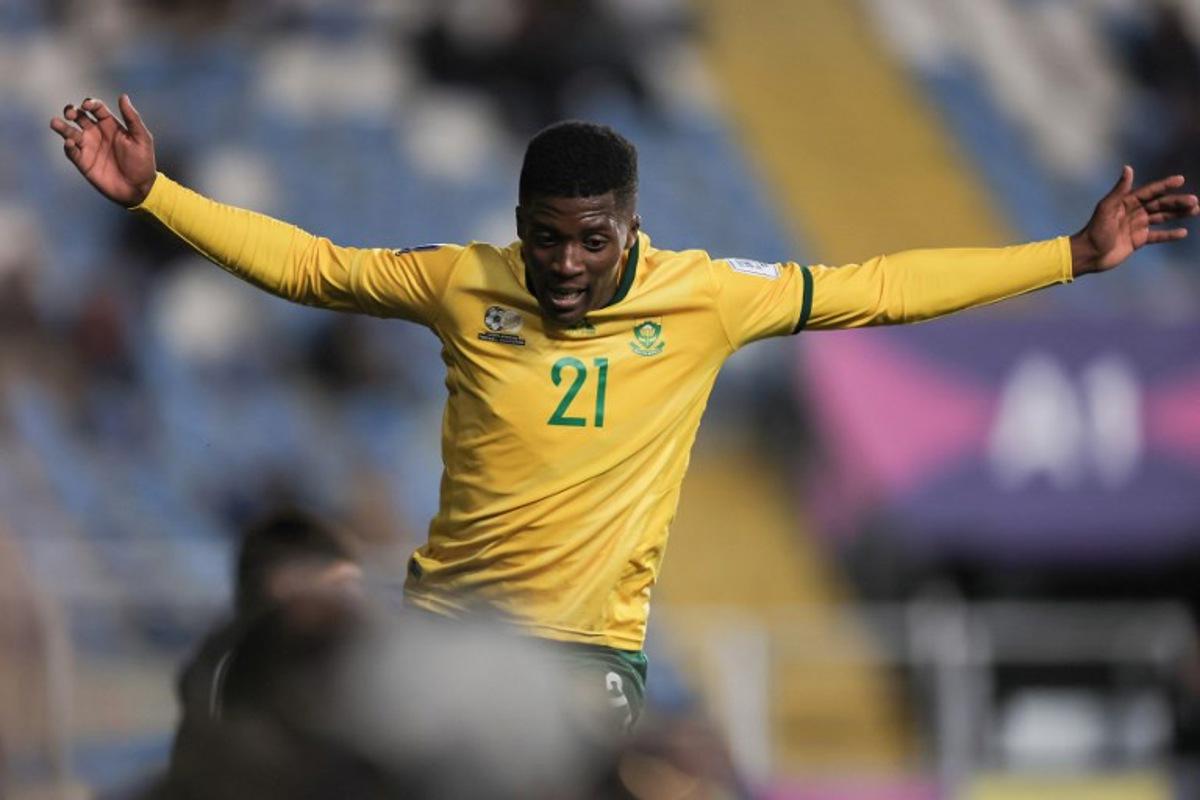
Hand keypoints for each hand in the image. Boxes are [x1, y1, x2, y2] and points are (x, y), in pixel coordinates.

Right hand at [49, 94, 156, 207]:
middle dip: (71, 111)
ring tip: (55, 122)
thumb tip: (123, 96)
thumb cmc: (143, 162)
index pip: (96, 108)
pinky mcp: (84, 162)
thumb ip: (132, 117)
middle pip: (79, 117)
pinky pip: (71, 151)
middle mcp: (97, 133)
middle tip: (71, 113)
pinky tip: (70, 143)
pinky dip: (68, 146)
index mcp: (110, 125)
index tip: (88, 105)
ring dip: (61, 126)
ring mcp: (89, 147)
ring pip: (70, 132)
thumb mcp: (141, 138)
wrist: (139, 188)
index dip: (90, 103)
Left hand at [1070, 166, 1198, 276]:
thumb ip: (1119, 190)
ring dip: (1178, 214)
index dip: (1165, 185)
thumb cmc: (1095, 230)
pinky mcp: (1138, 240)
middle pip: (1160, 204)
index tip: (1180, 180)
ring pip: (1162, 217)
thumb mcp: (1106, 208)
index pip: (1150, 192)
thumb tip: (1128, 168)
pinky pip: (1158, 236)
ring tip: (1195, 210)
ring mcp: (1137, 226)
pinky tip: (1183, 232)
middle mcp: (1134, 212)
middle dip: (1177, 202)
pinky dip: (1170, 234)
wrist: (1089, 254)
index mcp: (1127, 202)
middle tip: (1194, 201)